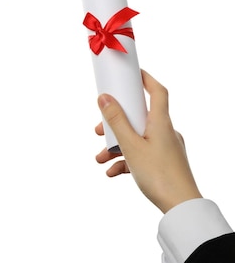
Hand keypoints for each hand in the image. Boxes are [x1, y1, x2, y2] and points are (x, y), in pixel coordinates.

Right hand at [94, 70, 201, 213]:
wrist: (180, 206)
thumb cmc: (159, 174)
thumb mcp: (130, 145)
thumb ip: (116, 121)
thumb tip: (105, 98)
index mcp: (160, 122)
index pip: (157, 91)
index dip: (146, 79)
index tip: (131, 74)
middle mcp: (165, 132)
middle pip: (139, 117)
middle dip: (116, 122)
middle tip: (99, 128)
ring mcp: (165, 148)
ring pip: (136, 138)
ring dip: (115, 146)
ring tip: (100, 158)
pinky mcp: (163, 163)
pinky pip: (140, 154)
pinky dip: (125, 160)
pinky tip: (111, 171)